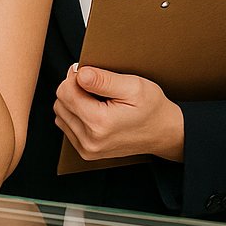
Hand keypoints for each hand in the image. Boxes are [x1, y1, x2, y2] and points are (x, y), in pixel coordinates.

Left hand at [54, 64, 184, 162]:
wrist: (165, 133)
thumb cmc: (152, 108)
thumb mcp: (134, 86)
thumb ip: (103, 79)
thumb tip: (80, 74)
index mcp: (100, 123)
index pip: (65, 91)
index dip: (76, 77)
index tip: (91, 75)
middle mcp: (90, 140)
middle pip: (60, 102)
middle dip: (74, 89)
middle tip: (96, 87)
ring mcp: (87, 149)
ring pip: (61, 112)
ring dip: (73, 102)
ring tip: (97, 100)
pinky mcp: (86, 152)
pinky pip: (66, 125)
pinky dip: (75, 114)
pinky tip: (94, 112)